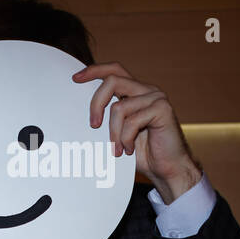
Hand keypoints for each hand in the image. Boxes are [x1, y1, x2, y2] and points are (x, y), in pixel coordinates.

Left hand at [73, 62, 200, 203]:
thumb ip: (104, 119)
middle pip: (112, 81)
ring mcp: (156, 98)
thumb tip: (76, 114)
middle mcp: (146, 90)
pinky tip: (129, 150)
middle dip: (96, 103)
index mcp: (134, 92)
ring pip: (119, 107)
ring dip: (113, 133)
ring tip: (117, 149)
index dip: (95, 71)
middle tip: (93, 125)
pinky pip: (132, 121)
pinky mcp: (163, 109)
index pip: (114, 70)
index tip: (75, 78)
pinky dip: (126, 139)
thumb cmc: (139, 152)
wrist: (165, 168)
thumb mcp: (115, 133)